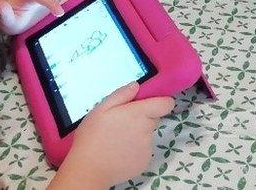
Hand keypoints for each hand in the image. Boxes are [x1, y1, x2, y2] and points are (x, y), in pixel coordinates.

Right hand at [57, 82, 174, 187]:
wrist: (89, 169)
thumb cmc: (92, 135)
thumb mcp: (100, 109)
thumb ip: (121, 95)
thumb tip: (136, 86)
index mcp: (139, 114)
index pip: (166, 104)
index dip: (160, 101)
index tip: (147, 103)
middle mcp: (147, 130)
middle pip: (154, 118)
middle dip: (142, 118)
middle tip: (122, 122)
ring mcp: (147, 147)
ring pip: (147, 134)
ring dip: (137, 134)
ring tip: (117, 139)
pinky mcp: (145, 161)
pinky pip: (144, 150)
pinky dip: (135, 149)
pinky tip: (119, 151)